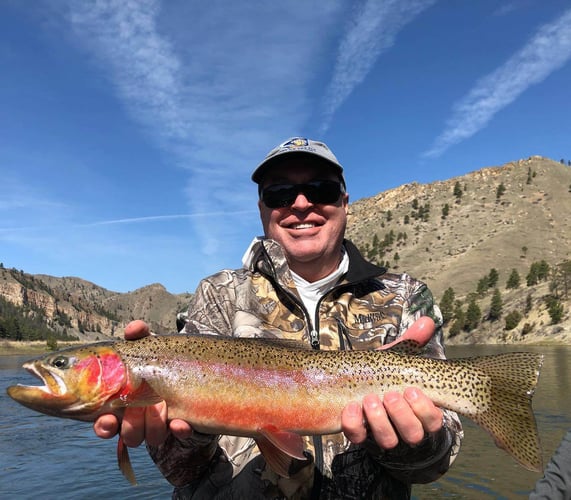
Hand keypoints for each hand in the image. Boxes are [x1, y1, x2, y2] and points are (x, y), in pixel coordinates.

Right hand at [93, 320, 192, 446]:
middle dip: (132, 424)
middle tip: (140, 407)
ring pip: (151, 438)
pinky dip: (179, 429)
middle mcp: (140, 420)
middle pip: (128, 435)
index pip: (106, 424)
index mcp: (123, 404)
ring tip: (161, 404)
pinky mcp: (183, 424)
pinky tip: (181, 423)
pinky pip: (180, 434)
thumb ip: (139, 335)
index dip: (104, 427)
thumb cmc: (160, 358)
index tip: (108, 420)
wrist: (194, 368)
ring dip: (153, 424)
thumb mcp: (149, 346)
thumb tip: (134, 329)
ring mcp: (162, 425)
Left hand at [341, 316, 443, 447]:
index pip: (433, 421)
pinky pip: (358, 437)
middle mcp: (400, 424)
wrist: (338, 381)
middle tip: (390, 395)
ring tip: (369, 399)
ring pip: (389, 440)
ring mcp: (378, 431)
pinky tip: (350, 407)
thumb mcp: (392, 357)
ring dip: (380, 420)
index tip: (412, 390)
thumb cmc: (374, 371)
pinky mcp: (356, 433)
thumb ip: (410, 341)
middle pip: (413, 434)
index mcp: (415, 408)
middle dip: (402, 415)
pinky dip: (354, 424)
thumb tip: (427, 320)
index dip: (426, 410)